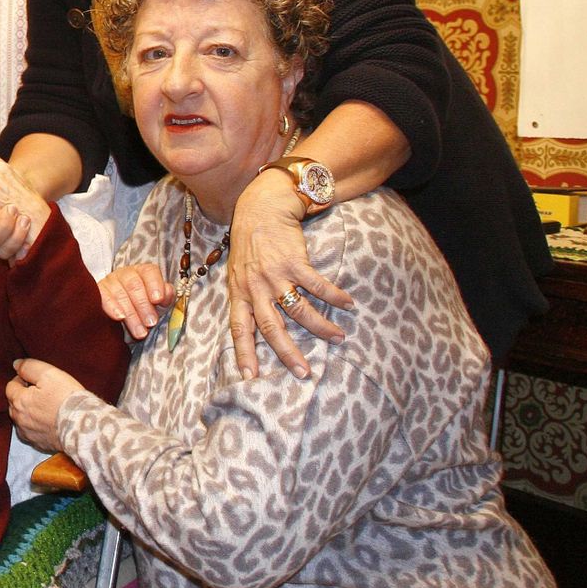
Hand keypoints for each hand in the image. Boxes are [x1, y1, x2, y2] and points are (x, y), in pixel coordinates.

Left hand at [5, 357, 82, 451]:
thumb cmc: (66, 398)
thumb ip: (28, 367)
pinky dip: (36, 425)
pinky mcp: (38, 444)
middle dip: (24, 395)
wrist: (82, 427)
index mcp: (19, 401)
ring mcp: (28, 434)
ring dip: (28, 411)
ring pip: (22, 418)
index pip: (11, 386)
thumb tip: (16, 364)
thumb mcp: (48, 374)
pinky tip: (49, 421)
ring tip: (46, 406)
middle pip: (14, 403)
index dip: (22, 379)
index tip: (36, 379)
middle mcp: (19, 419)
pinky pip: (31, 431)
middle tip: (43, 391)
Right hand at [99, 262, 172, 339]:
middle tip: (151, 323)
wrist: (123, 317)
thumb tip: (166, 294)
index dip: (155, 284)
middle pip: (134, 285)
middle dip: (143, 306)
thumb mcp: (159, 303)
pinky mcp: (98, 292)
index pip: (150, 272)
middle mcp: (126, 274)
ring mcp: (110, 282)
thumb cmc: (145, 307)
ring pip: (120, 294)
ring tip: (140, 332)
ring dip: (131, 314)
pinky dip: (112, 308)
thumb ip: (166, 296)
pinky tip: (119, 318)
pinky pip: (103, 298)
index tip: (158, 300)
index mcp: (143, 272)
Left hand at [227, 171, 353, 380]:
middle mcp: (254, 288)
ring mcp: (274, 276)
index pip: (239, 329)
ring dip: (320, 327)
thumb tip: (256, 330)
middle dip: (288, 353)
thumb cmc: (250, 248)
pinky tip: (348, 304)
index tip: (250, 377)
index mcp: (239, 294)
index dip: (244, 353)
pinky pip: (317, 285)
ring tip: (338, 338)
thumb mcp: (238, 275)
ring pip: (298, 310)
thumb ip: (247, 300)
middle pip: (271, 328)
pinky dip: (334, 296)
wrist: (259, 211)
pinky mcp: (293, 262)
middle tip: (304, 372)